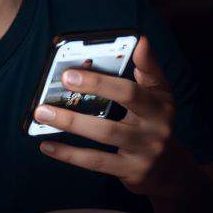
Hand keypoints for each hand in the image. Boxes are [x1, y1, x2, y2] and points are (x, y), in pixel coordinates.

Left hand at [32, 37, 195, 196]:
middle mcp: (158, 125)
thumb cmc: (156, 123)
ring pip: (105, 132)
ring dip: (71, 121)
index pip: (139, 82)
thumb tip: (140, 41)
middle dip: (94, 86)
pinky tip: (47, 145)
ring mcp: (146, 150)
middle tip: (64, 77)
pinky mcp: (131, 171)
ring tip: (42, 112)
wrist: (170, 170)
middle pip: (126, 100)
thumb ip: (148, 69)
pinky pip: (96, 161)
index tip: (86, 63)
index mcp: (160, 103)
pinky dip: (69, 154)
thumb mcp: (159, 96)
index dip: (120, 68)